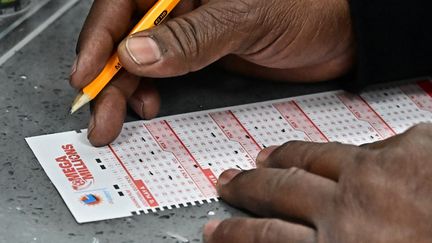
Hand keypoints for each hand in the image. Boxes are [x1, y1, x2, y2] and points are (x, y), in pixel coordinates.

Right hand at [70, 0, 353, 145]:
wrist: (343, 33)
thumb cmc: (309, 7)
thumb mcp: (245, 17)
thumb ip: (190, 37)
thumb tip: (136, 53)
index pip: (124, 1)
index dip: (100, 39)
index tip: (86, 74)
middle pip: (127, 34)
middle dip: (108, 75)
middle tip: (99, 112)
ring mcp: (191, 27)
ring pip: (142, 57)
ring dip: (125, 89)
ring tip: (116, 118)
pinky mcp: (203, 51)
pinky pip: (165, 70)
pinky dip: (152, 89)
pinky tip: (149, 103)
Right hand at [205, 124, 431, 241]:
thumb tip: (308, 241)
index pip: (265, 241)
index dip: (234, 233)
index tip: (214, 228)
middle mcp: (350, 210)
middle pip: (278, 192)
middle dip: (247, 188)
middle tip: (228, 183)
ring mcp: (378, 173)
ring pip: (310, 159)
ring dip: (281, 159)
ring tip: (263, 158)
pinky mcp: (409, 148)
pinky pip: (362, 146)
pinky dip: (343, 153)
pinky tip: (336, 154)